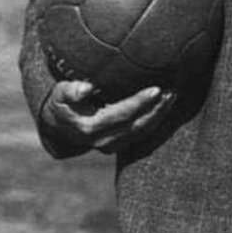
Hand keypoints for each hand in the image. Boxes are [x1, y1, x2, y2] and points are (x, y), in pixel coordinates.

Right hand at [41, 80, 175, 154]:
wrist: (58, 129)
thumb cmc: (61, 105)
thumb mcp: (59, 95)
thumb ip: (71, 91)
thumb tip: (87, 88)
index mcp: (91, 127)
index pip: (122, 114)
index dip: (140, 102)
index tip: (156, 89)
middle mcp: (104, 140)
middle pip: (138, 124)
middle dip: (157, 108)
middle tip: (172, 91)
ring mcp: (113, 145)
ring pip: (143, 131)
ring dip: (160, 114)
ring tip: (173, 96)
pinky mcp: (120, 144)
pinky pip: (143, 133)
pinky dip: (156, 119)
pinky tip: (166, 105)